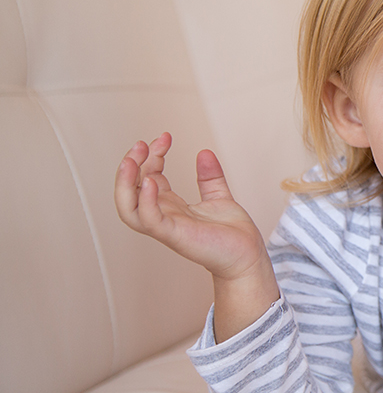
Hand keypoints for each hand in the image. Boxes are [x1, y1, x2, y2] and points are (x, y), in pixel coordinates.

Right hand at [114, 132, 267, 281]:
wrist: (247, 255)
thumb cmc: (231, 234)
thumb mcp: (218, 197)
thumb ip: (209, 177)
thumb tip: (204, 152)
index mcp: (170, 206)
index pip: (147, 176)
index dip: (151, 155)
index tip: (165, 137)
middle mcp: (163, 215)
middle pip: (131, 189)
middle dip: (131, 164)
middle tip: (142, 143)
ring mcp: (166, 226)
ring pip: (128, 208)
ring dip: (125, 183)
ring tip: (131, 160)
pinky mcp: (174, 235)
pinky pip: (150, 219)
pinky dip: (146, 201)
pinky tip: (151, 181)